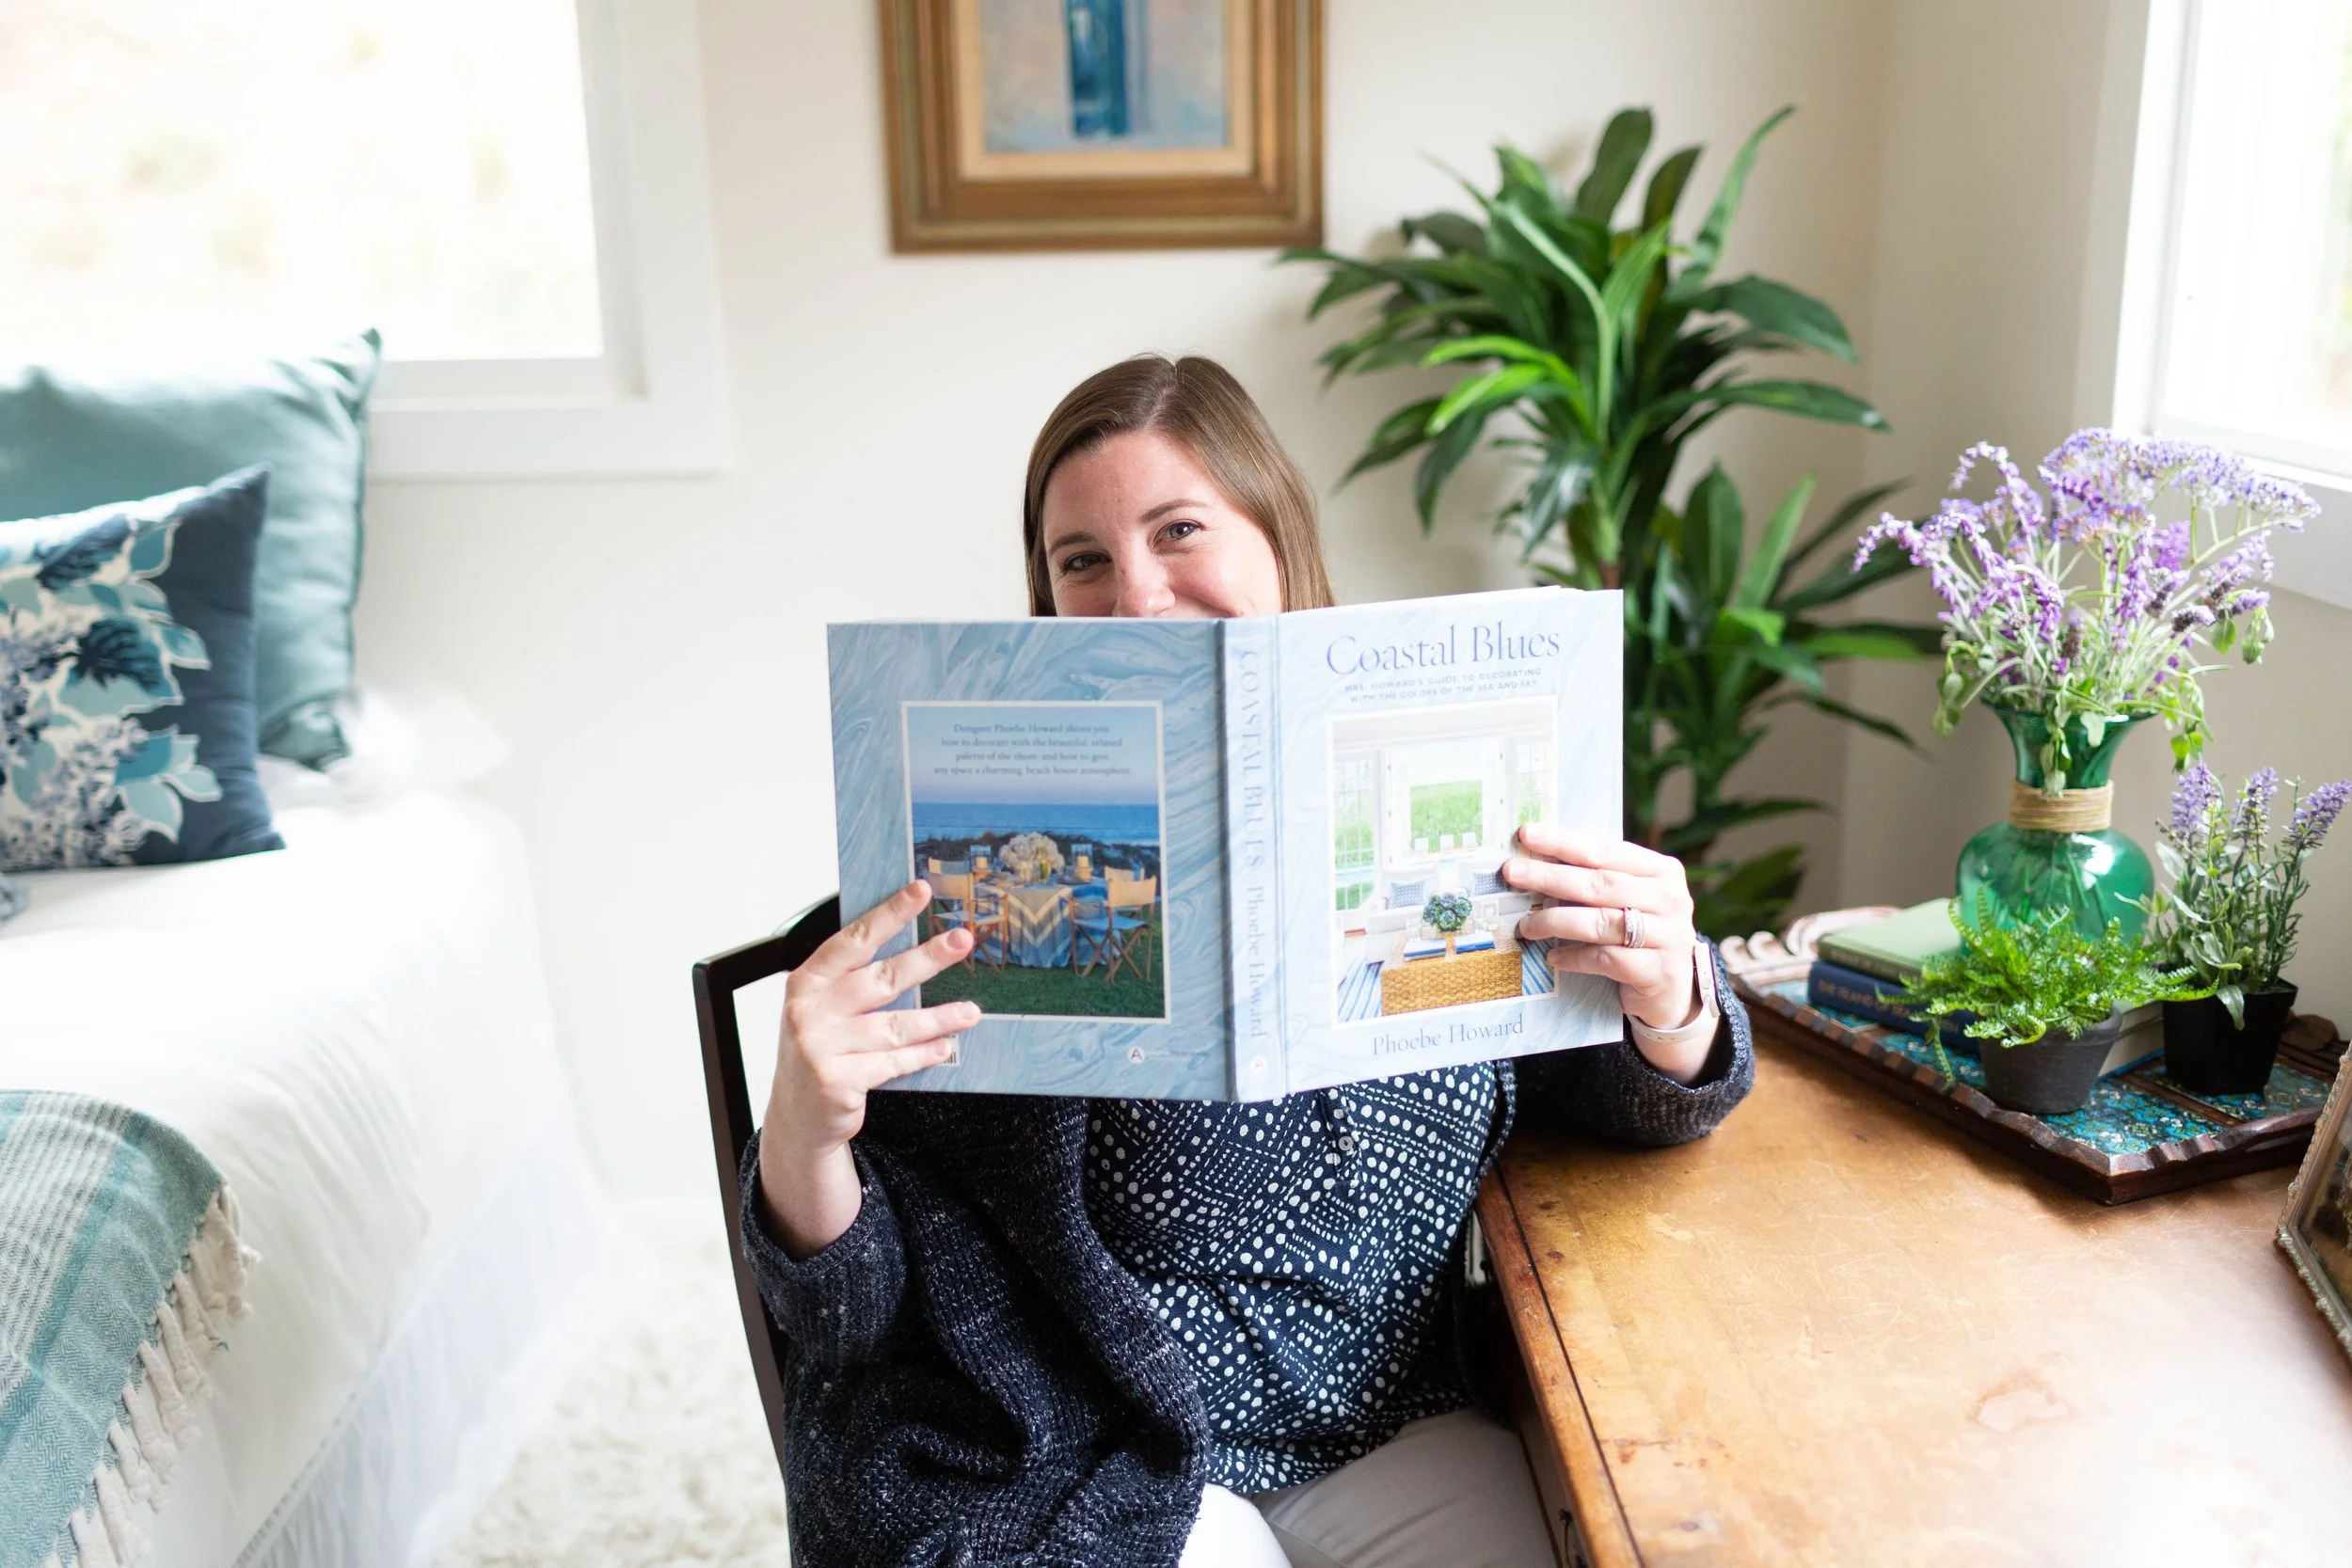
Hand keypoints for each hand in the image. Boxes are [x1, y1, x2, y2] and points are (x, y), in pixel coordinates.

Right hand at [758, 880, 978, 1256]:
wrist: (797, 1116)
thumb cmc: (818, 1050)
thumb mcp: (822, 1009)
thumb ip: (852, 979)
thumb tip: (911, 942)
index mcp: (806, 982)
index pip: (853, 939)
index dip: (889, 914)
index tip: (920, 892)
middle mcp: (810, 1011)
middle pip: (882, 978)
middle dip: (927, 958)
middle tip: (962, 941)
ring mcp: (822, 1047)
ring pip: (896, 1026)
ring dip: (939, 1018)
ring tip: (970, 1012)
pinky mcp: (838, 1081)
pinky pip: (894, 1062)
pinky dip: (923, 1055)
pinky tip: (945, 1048)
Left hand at [1504, 824, 1703, 1036]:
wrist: (1674, 988)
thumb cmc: (1641, 934)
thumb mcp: (1630, 900)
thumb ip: (1599, 881)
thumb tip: (1537, 863)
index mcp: (1662, 871)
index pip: (1605, 851)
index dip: (1564, 843)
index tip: (1527, 835)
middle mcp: (1670, 900)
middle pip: (1600, 884)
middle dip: (1550, 877)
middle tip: (1512, 873)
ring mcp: (1668, 936)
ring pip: (1600, 922)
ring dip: (1556, 921)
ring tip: (1526, 925)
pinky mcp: (1657, 971)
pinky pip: (1606, 959)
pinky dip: (1575, 957)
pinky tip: (1552, 957)